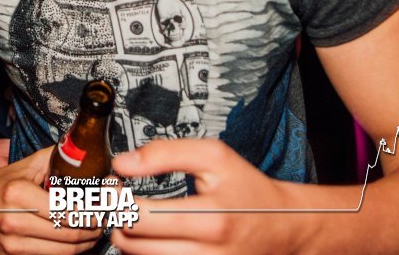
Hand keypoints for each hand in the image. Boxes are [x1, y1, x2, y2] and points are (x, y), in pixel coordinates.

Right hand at [0, 145, 103, 254]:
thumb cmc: (6, 181)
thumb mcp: (31, 164)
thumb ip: (61, 160)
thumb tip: (93, 161)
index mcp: (18, 194)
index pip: (67, 213)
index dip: (92, 214)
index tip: (104, 209)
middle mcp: (12, 222)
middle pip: (68, 236)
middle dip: (93, 230)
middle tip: (103, 222)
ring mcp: (8, 245)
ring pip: (62, 253)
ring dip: (84, 244)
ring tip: (92, 233)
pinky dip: (66, 252)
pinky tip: (73, 242)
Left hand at [110, 139, 314, 254]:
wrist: (283, 227)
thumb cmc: (247, 188)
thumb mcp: (215, 157)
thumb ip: (166, 153)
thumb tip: (124, 163)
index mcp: (211, 218)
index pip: (140, 217)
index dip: (116, 199)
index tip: (115, 184)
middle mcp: (207, 254)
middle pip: (132, 243)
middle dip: (116, 217)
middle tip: (119, 199)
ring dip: (128, 236)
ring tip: (135, 215)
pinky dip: (146, 250)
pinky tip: (151, 233)